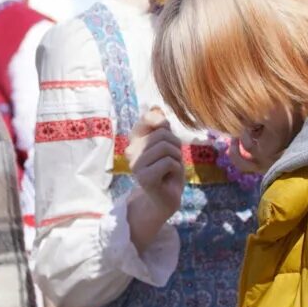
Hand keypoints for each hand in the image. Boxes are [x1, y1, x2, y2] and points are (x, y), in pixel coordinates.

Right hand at [124, 110, 183, 251]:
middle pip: (162, 134)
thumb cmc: (167, 171)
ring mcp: (135, 164)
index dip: (164, 126)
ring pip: (166, 147)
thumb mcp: (168, 144)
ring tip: (170, 169)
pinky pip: (168, 162)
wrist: (165, 198)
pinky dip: (176, 169)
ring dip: (177, 158)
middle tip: (172, 160)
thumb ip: (161, 127)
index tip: (167, 142)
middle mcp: (131, 150)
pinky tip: (168, 178)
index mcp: (135, 140)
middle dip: (175, 146)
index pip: (149, 118)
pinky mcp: (144, 177)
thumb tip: (156, 107)